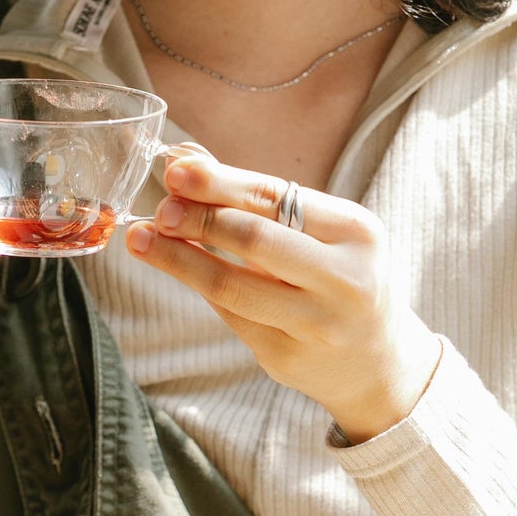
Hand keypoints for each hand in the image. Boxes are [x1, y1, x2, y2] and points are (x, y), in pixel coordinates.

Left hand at [124, 147, 440, 441]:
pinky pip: (229, 316)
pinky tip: (176, 267)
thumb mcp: (317, 229)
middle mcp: (344, 279)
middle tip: (158, 210)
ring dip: (178, 259)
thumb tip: (183, 156)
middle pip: (253, 239)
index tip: (174, 171)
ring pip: (231, 285)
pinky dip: (198, 286)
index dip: (218, 183)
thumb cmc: (338, 277)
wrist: (374, 359)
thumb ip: (253, 194)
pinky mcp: (287, 358)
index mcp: (357, 232)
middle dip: (196, 219)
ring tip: (141, 240)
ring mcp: (317, 324)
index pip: (275, 198)